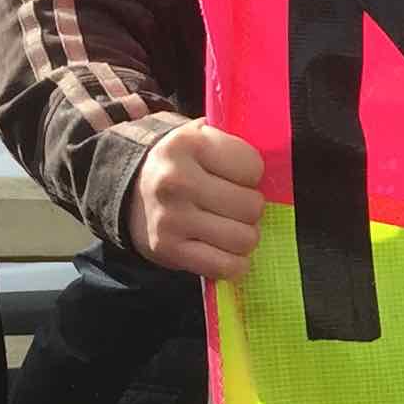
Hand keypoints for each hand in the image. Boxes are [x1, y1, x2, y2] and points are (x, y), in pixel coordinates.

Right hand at [130, 120, 264, 280]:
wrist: (125, 188)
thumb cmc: (178, 163)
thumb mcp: (199, 136)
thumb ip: (234, 144)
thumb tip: (279, 167)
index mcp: (189, 144)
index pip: (253, 166)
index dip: (251, 175)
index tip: (235, 177)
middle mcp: (177, 181)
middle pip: (251, 206)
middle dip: (249, 209)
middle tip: (232, 206)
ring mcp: (171, 218)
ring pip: (244, 238)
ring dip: (244, 237)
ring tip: (228, 227)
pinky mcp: (168, 249)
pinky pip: (225, 267)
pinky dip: (233, 264)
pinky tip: (225, 252)